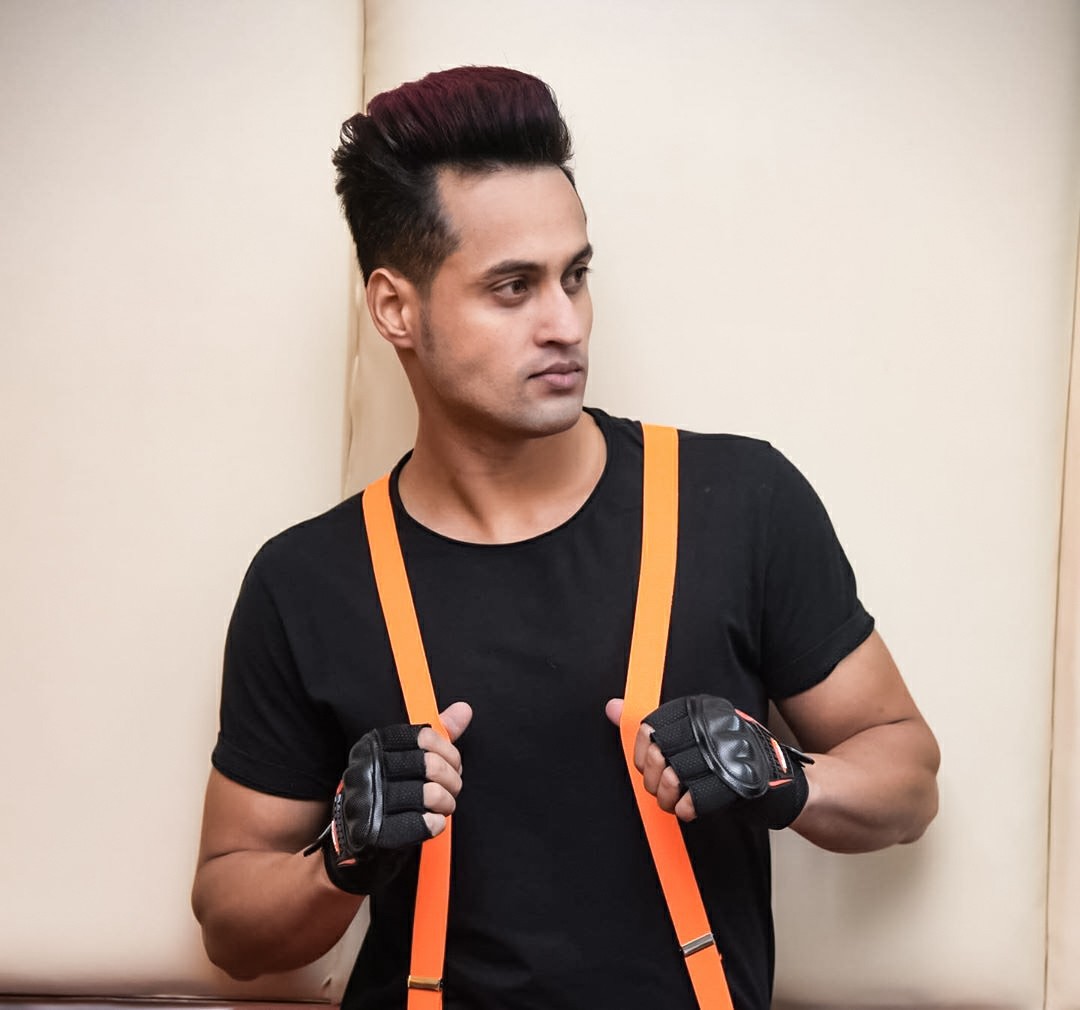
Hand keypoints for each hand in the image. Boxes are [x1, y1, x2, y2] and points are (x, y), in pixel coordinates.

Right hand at [307, 701, 471, 893]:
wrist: (352, 837)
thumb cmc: (387, 790)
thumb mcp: (406, 755)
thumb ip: (437, 734)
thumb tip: (464, 710)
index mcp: (375, 744)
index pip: (426, 737)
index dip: (450, 753)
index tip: (452, 764)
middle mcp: (369, 768)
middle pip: (432, 766)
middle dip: (453, 781)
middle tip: (452, 789)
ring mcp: (369, 800)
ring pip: (431, 794)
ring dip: (447, 804)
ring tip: (442, 807)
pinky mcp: (374, 831)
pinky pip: (423, 824)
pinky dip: (436, 824)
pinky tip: (432, 822)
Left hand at [606, 695, 810, 826]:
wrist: (781, 780)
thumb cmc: (730, 758)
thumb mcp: (693, 734)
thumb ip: (654, 725)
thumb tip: (611, 707)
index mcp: (698, 711)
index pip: (649, 728)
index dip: (642, 754)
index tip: (649, 765)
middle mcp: (710, 727)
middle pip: (658, 756)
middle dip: (654, 780)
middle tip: (665, 788)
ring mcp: (724, 754)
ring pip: (673, 779)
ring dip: (669, 799)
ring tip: (678, 800)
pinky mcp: (735, 781)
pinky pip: (694, 800)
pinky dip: (688, 810)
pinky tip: (691, 808)